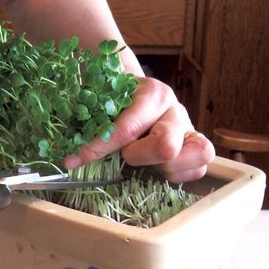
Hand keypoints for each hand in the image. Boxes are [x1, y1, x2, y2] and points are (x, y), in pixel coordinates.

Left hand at [64, 77, 214, 182]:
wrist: (132, 93)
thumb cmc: (114, 102)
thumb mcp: (101, 106)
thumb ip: (90, 126)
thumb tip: (69, 160)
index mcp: (151, 94)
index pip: (127, 129)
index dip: (99, 148)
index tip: (74, 160)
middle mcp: (174, 110)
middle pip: (167, 145)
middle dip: (139, 157)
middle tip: (125, 157)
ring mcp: (188, 129)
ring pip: (198, 154)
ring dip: (166, 168)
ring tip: (145, 166)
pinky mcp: (194, 147)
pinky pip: (199, 168)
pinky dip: (178, 175)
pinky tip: (157, 172)